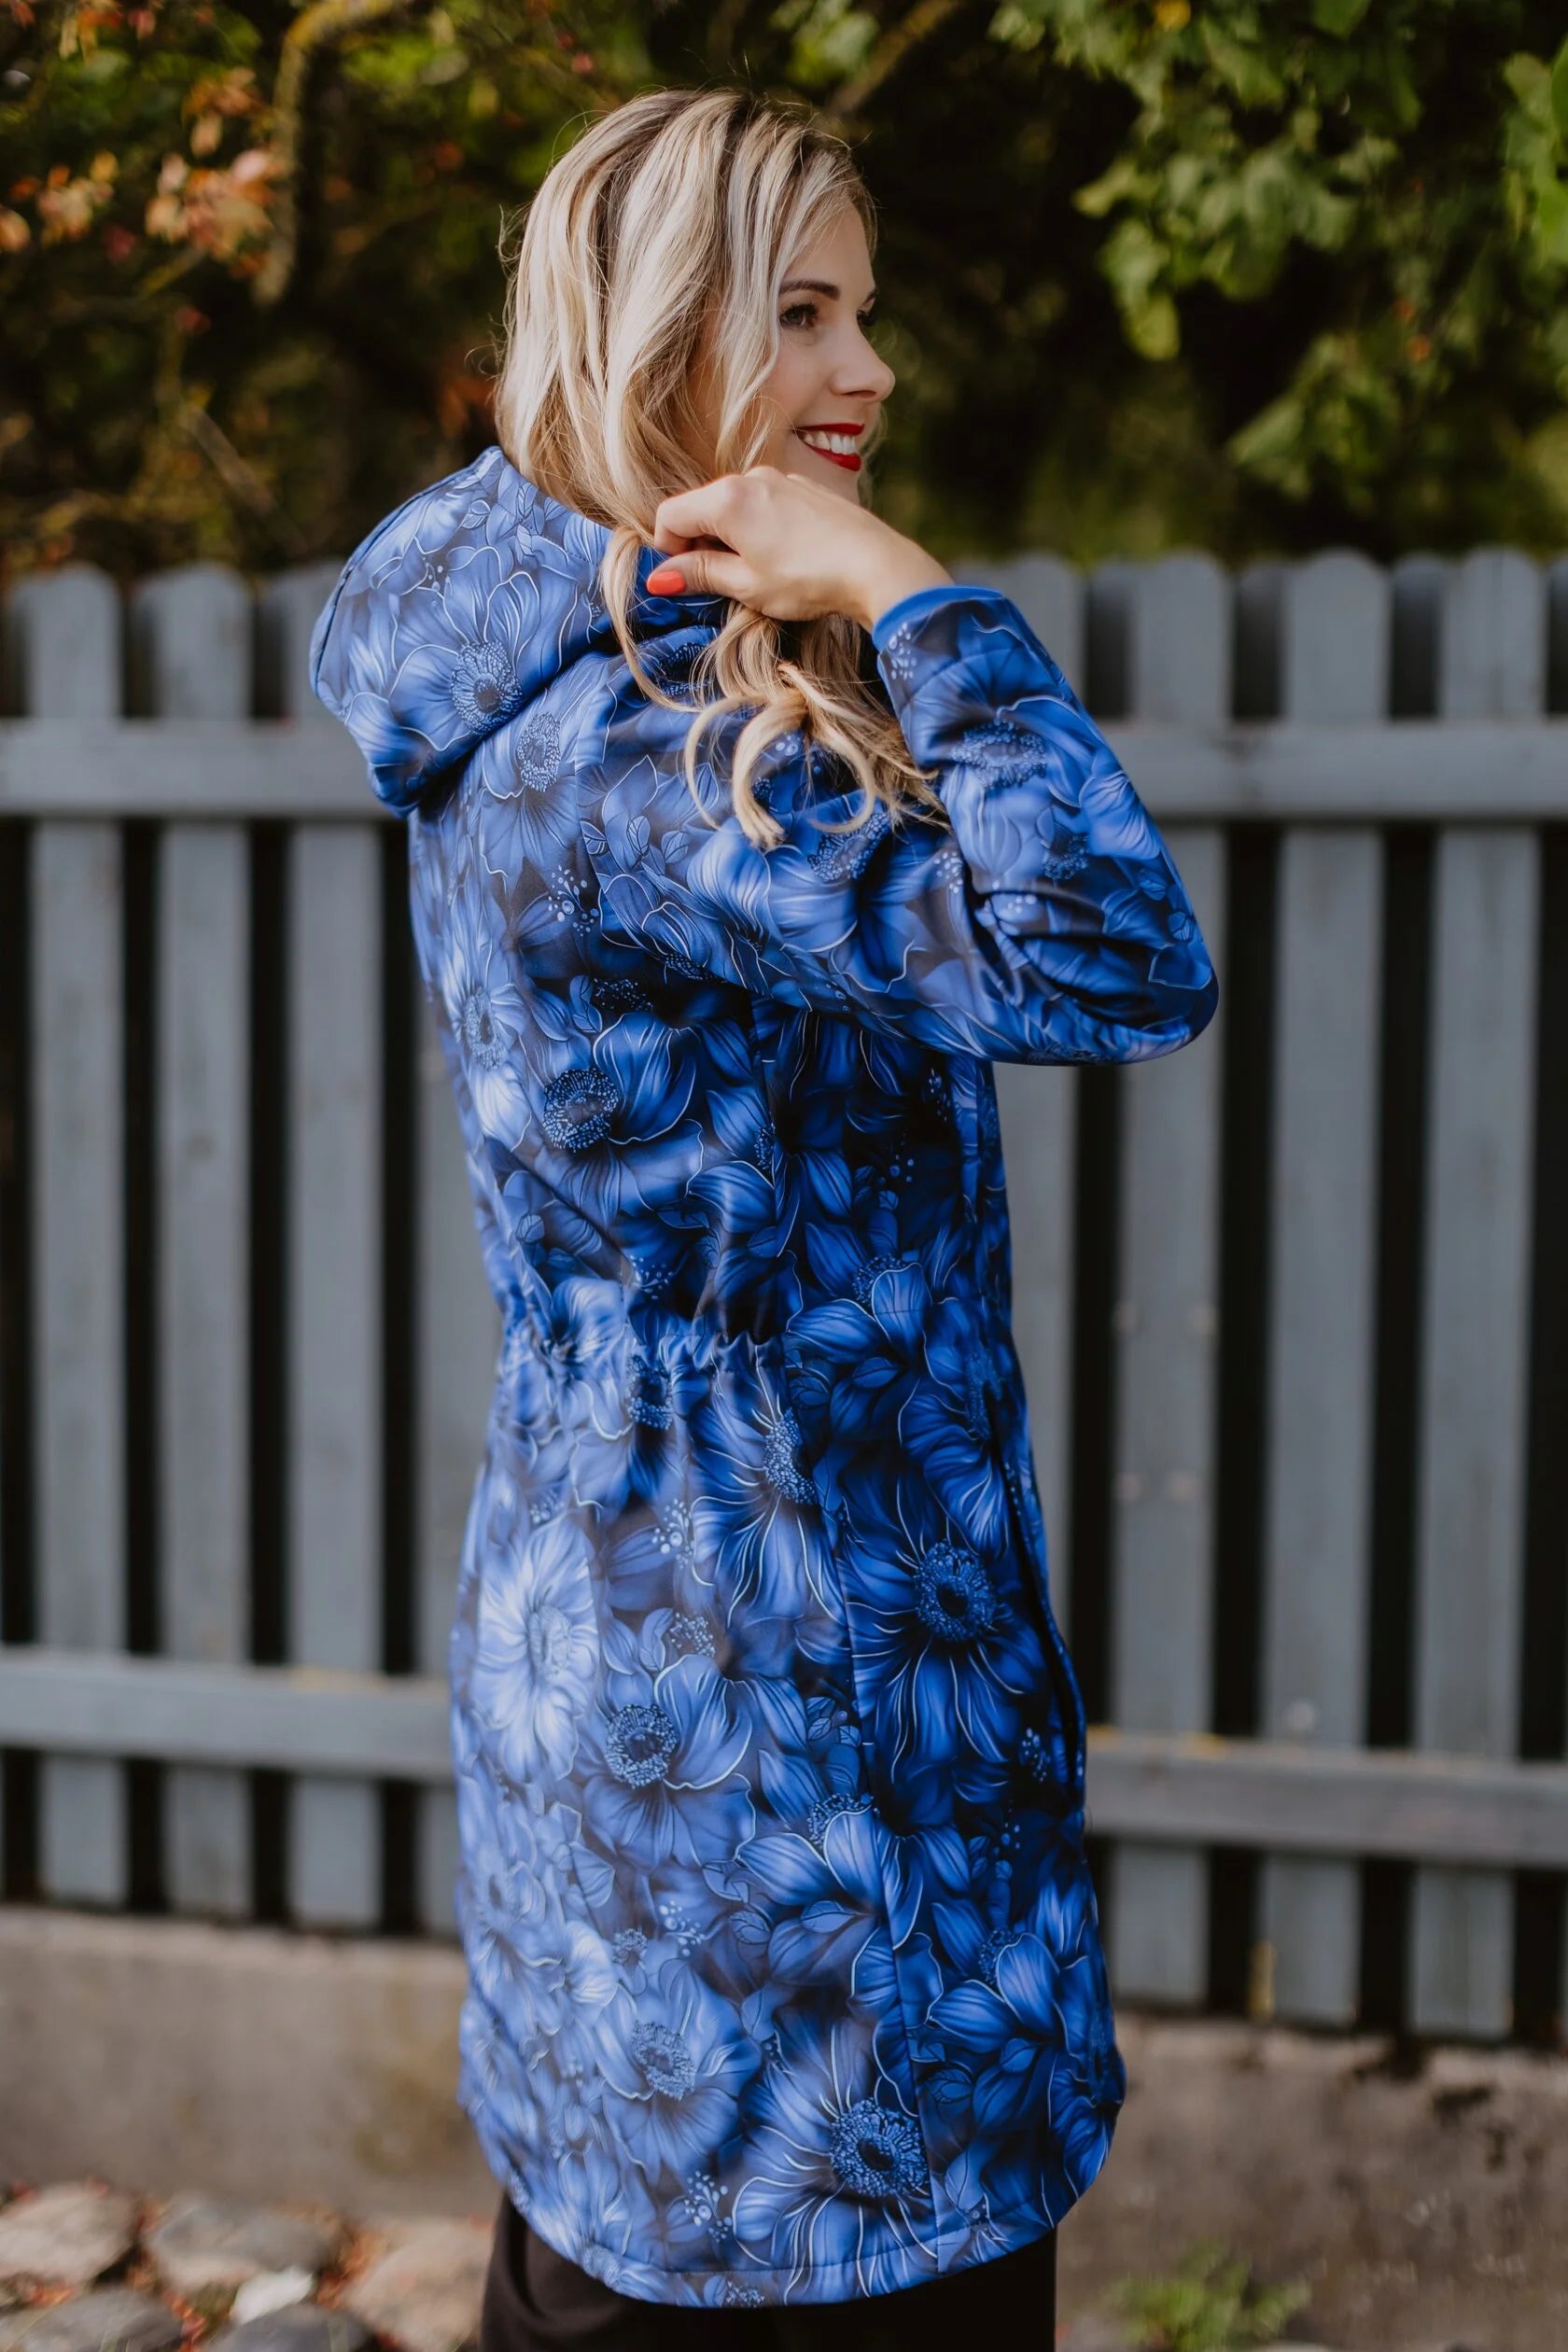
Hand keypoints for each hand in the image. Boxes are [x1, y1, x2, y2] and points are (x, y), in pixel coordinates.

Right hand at [645, 465, 951, 633]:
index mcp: (726, 499)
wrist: (875, 565)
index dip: (667, 551)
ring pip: (734, 505)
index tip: (680, 581)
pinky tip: (781, 559)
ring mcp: (781, 478)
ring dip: (729, 537)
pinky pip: (764, 504)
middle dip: (699, 544)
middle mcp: (751, 477)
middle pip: (702, 507)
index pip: (671, 516)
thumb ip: (700, 574)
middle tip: (718, 584)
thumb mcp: (746, 585)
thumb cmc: (808, 578)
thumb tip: (660, 578)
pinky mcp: (805, 488)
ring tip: (754, 575)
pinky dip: (757, 528)